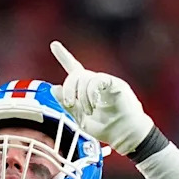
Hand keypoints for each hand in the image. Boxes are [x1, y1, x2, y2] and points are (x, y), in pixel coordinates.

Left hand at [49, 41, 153, 155]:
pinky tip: (94, 103)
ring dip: (81, 97)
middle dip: (68, 88)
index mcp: (86, 90)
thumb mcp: (80, 118)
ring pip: (84, 78)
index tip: (54, 44)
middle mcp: (95, 83)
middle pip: (75, 74)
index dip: (64, 56)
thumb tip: (54, 89)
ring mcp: (105, 82)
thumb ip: (67, 105)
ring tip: (88, 111)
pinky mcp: (115, 84)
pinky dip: (91, 93)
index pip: (74, 68)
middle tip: (69, 103)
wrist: (125, 135)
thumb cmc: (106, 128)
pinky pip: (97, 80)